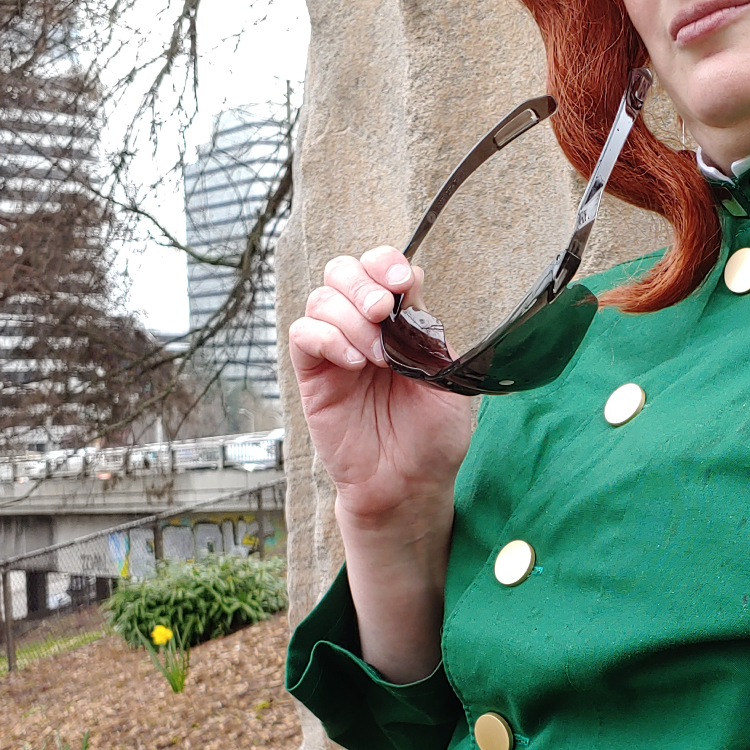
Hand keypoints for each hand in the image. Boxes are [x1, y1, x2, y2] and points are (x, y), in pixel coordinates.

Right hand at [288, 246, 473, 526]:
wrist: (409, 484)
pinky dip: (326, 338)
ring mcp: (336, 350)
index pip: (382, 268)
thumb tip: (410, 290)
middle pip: (343, 271)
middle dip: (363, 282)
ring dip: (349, 319)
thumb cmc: (433, 437)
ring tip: (376, 357)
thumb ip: (428, 333)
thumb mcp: (447, 380)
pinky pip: (302, 335)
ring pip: (321, 298)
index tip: (404, 284)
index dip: (387, 264)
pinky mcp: (314, 375)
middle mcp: (365, 328)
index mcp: (401, 322)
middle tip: (382, 312)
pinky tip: (353, 364)